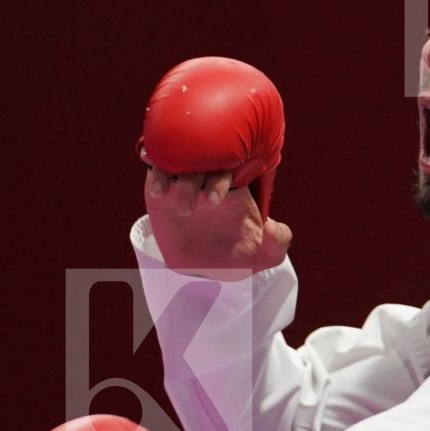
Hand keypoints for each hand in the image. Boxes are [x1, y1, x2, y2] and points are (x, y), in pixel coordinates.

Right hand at [144, 164, 292, 279]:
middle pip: (200, 163)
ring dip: (167, 173)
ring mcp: (185, 181)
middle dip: (193, 180)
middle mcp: (210, 179)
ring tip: (162, 193)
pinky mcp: (163, 189)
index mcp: (236, 186)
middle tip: (191, 206)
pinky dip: (154, 169)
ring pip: (176, 162)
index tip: (216, 200)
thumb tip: (274, 228)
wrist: (211, 268)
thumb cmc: (241, 255)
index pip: (231, 169)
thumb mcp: (264, 254)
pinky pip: (157, 170)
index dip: (221, 180)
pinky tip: (151, 176)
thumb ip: (277, 243)